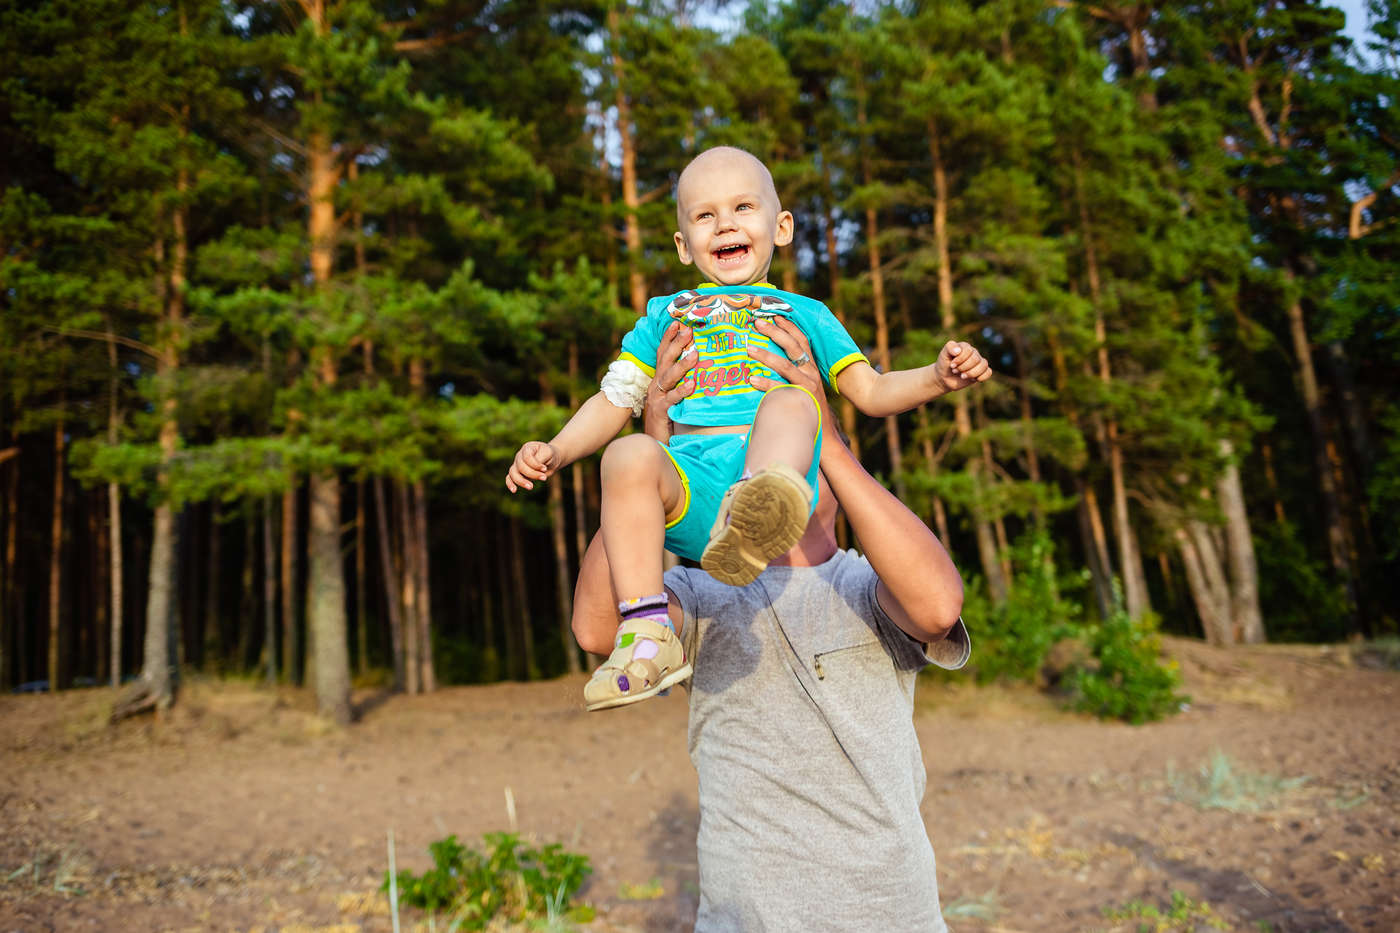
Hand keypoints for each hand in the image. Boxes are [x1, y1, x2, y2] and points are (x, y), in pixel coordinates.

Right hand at [506, 440, 558, 491]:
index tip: (545, 469)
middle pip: (521, 466)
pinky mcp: (517, 473)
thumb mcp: (548, 453)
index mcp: (527, 448)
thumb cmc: (550, 454)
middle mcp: (519, 456)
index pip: (527, 457)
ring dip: (521, 481)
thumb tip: (534, 468)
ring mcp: (517, 464)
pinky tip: (514, 490)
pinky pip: (509, 478)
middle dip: (532, 474)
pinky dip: (510, 484)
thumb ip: (540, 458)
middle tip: (544, 478)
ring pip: (513, 473)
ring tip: (531, 487)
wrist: (551, 459)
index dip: (535, 464)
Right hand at [644, 322, 697, 441]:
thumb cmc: (669, 416)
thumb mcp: (674, 394)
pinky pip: (672, 398)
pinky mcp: (660, 410)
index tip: (678, 322)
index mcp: (659, 378)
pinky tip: (692, 385)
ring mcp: (657, 397)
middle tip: (689, 330)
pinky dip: (681, 390)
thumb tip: (698, 364)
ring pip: (668, 377)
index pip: (663, 353)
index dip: (669, 338)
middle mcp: (656, 385)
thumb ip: (681, 380)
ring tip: (695, 354)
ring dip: (682, 364)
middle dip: (677, 344)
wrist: (655, 441)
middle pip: (665, 360)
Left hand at [747, 317, 832, 430]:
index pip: (801, 340)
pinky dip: (766, 383)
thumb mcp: (805, 385)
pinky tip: (752, 380)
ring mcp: (808, 385)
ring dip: (766, 355)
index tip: (773, 315)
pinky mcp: (802, 398)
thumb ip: (794, 372)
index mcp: (812, 366)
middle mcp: (812, 373)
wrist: (824, 433)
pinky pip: (781, 388)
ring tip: (749, 349)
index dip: (788, 326)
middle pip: (793, 346)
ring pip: (786, 365)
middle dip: (775, 332)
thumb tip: (775, 359)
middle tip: (756, 323)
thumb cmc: (809, 407)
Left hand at [934, 340, 991, 391]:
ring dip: (972, 373)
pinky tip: (973, 379)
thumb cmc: (944, 364)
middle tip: (955, 371)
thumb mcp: (943, 354)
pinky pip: (988, 372)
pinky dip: (982, 377)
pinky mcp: (981, 372)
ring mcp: (978, 362)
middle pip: (976, 359)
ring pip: (983, 365)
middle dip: (964, 367)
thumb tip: (958, 350)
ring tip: (962, 376)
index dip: (960, 359)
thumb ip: (949, 347)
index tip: (951, 365)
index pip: (968, 351)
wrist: (944, 377)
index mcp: (965, 347)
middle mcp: (974, 353)